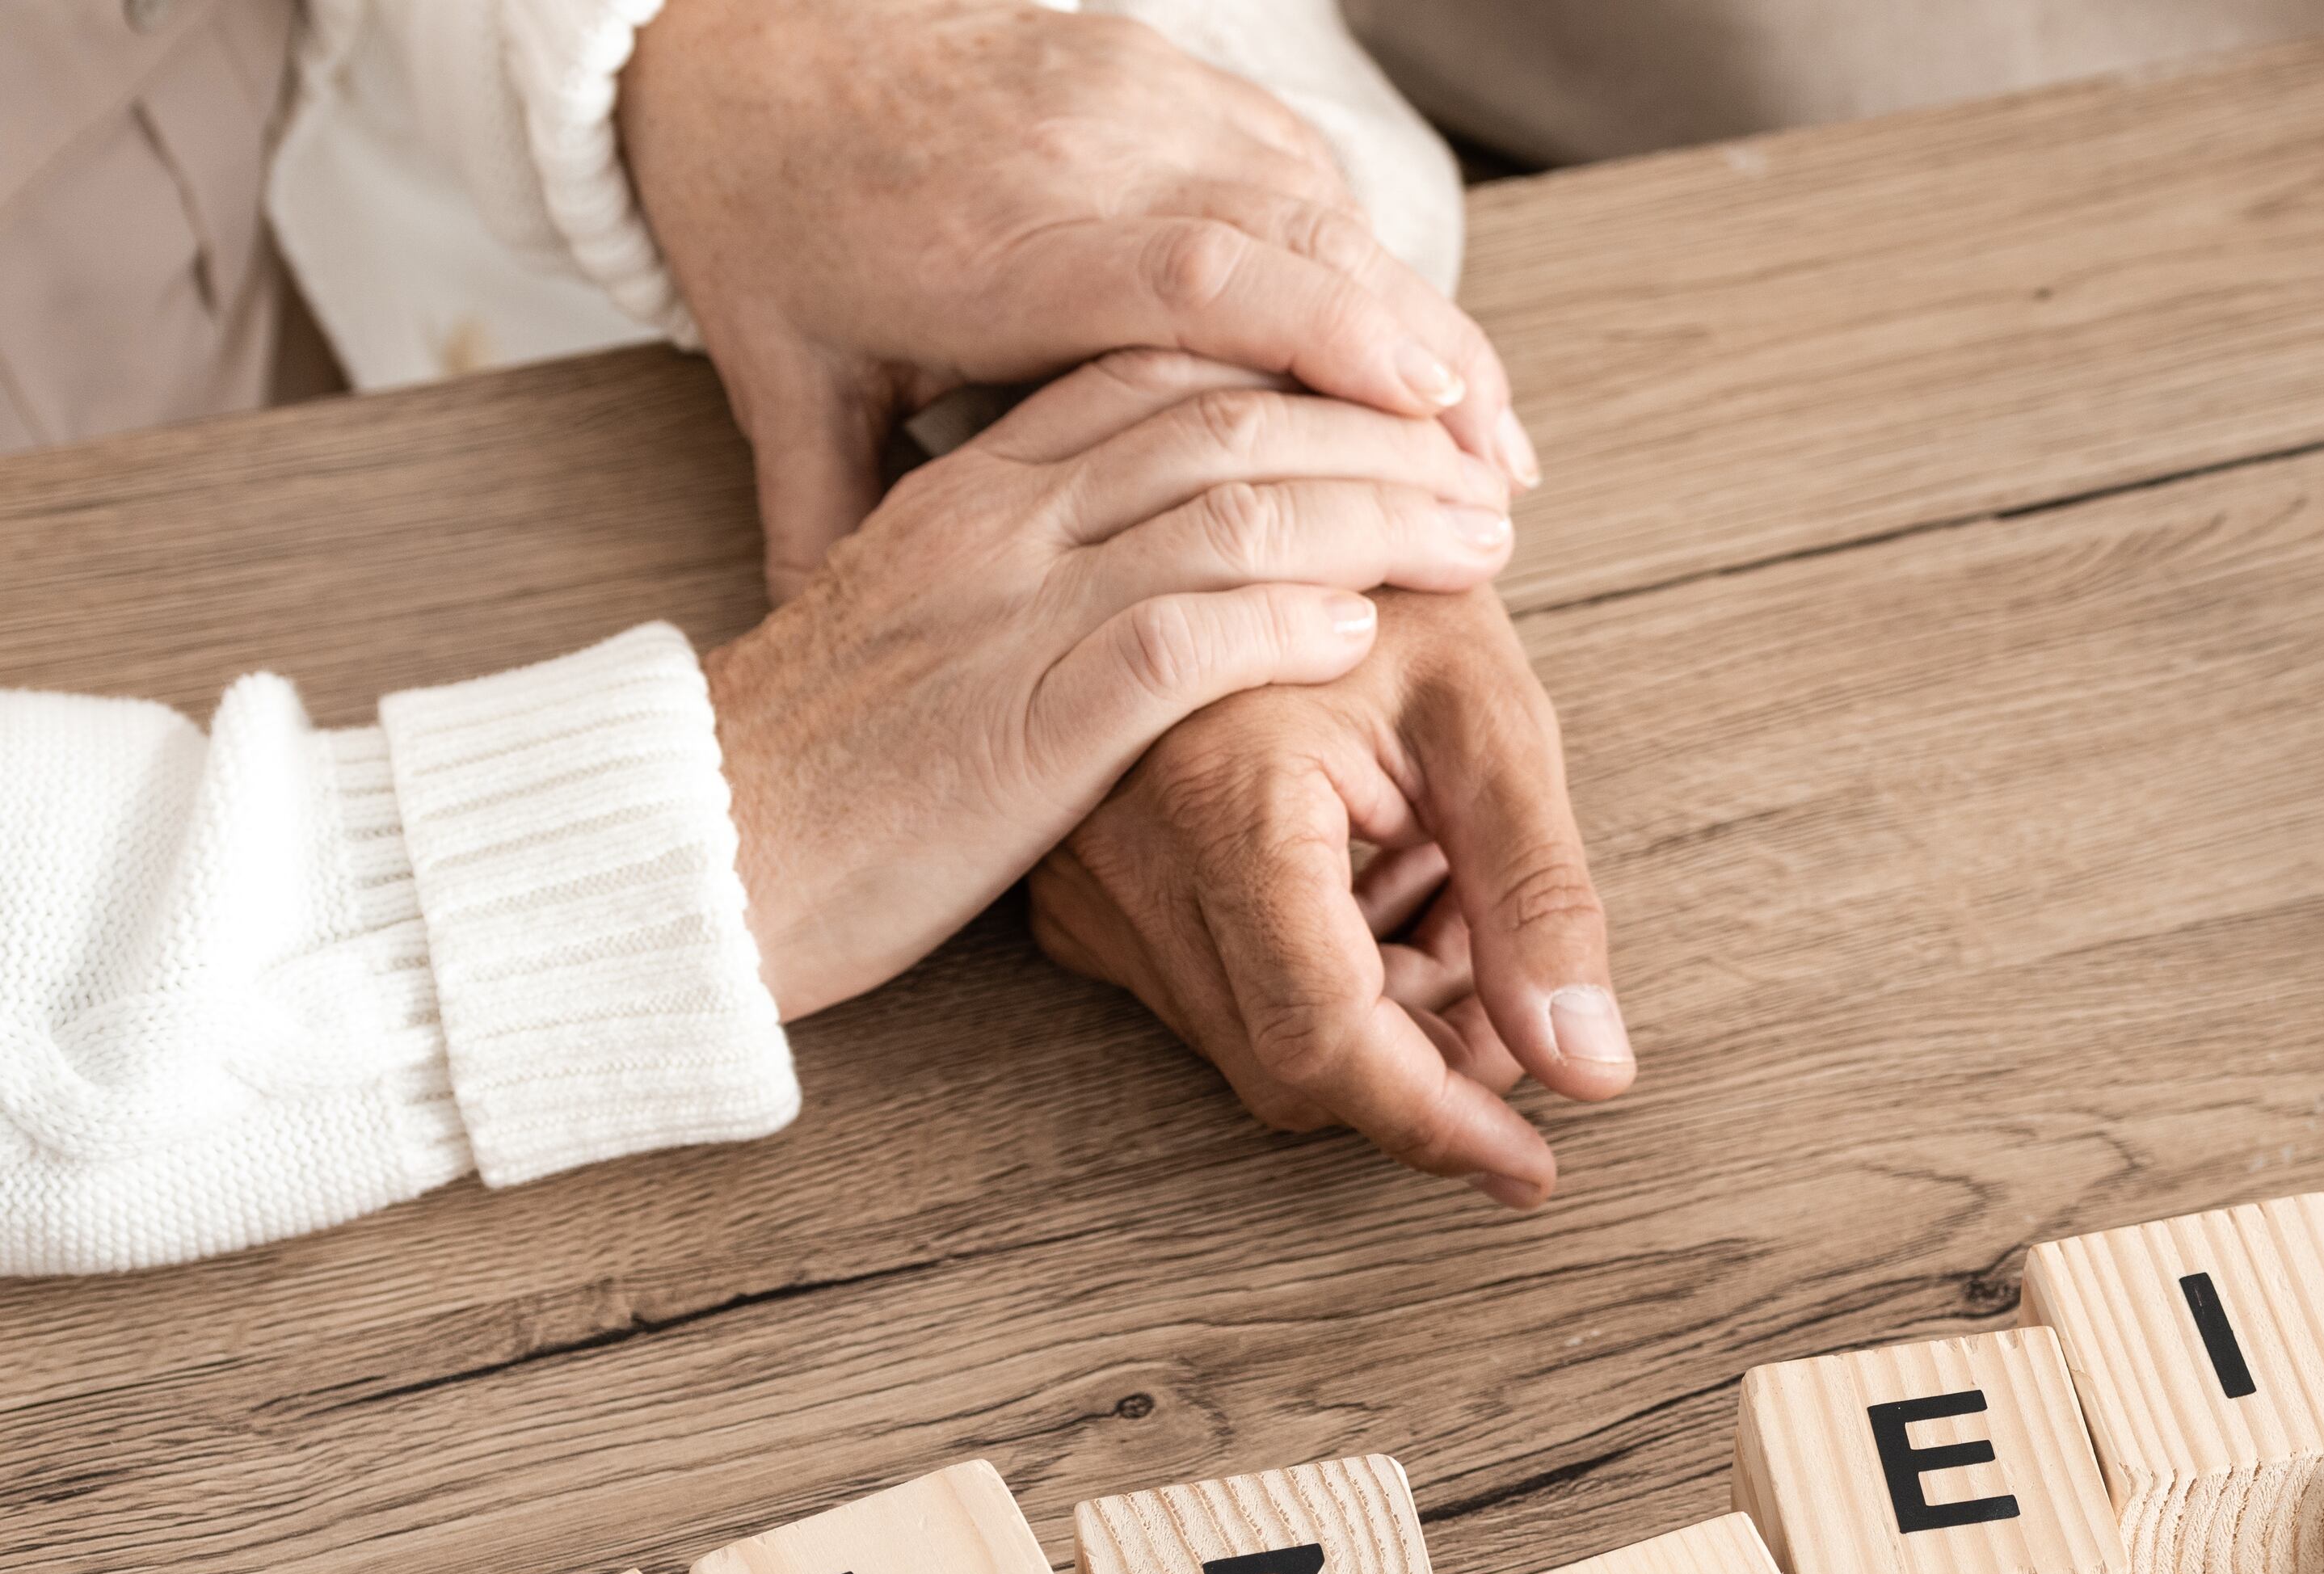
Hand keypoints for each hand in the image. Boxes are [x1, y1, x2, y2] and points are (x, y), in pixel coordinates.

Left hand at [620, 0, 1531, 597]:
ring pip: (1321, 201)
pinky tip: (1418, 355)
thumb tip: (868, 685)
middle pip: (1297, 236)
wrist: (748, 44)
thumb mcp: (785, 385)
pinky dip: (1369, 263)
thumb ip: (835, 526)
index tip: (1427, 418)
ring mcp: (1131, 94)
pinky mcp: (1160, 69)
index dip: (1324, 339)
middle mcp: (1079, 150)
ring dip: (1418, 322)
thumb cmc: (772, 230)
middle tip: (1500, 482)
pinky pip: (1297, 163)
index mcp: (992, 243)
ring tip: (1486, 443)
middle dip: (1423, 359)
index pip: (1189, 275)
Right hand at [706, 353, 1517, 1019]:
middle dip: (1373, 433)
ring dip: (1376, 519)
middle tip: (1478, 468)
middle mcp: (994, 526)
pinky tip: (1366, 633)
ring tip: (1472, 542)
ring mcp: (1008, 618)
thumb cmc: (816, 769)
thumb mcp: (921, 629)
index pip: (1158, 372)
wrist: (688, 858)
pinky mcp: (1025, 726)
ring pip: (1230, 511)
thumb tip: (1148, 570)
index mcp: (968, 492)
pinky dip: (1289, 624)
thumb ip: (1024, 576)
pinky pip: (1184, 639)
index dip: (1299, 377)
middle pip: (1224, 419)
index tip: (1397, 405)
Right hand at [1025, 587, 1633, 1206]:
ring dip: (1378, 1005)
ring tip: (1438, 874)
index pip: (1327, 1039)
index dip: (1441, 1119)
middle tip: (1510, 965)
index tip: (1536, 1165)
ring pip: (1255, 1043)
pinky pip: (1209, 996)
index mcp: (1217, 797)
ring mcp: (1081, 879)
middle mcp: (1118, 853)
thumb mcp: (1492, 719)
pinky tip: (1367, 870)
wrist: (1256, 491)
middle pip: (1292, 1065)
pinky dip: (1315, 970)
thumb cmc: (1386, 578)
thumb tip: (1591, 1071)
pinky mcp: (1073, 891)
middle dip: (1424, 1057)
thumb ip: (1542, 899)